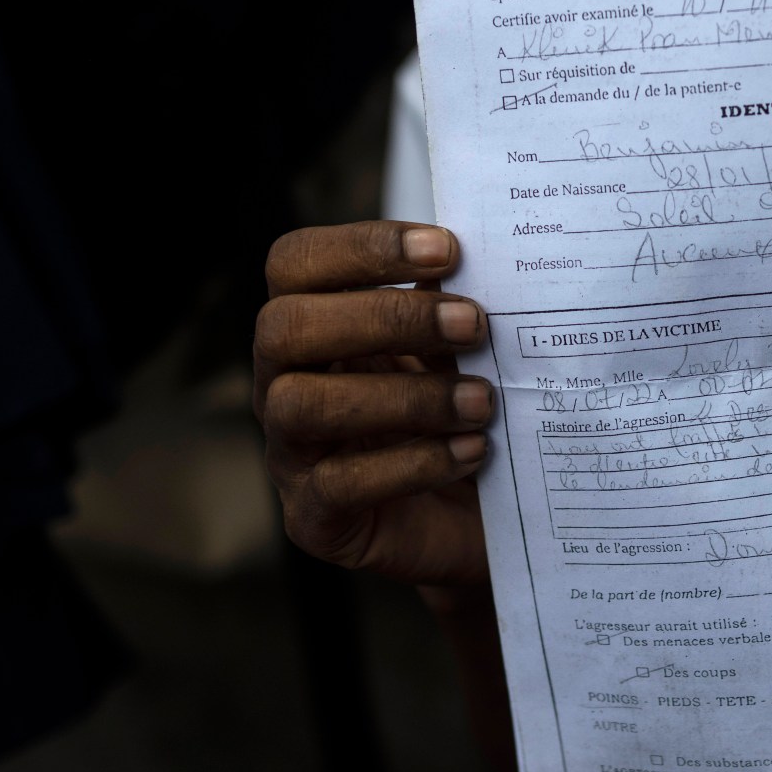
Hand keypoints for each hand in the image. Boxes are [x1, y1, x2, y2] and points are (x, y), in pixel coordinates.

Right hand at [253, 221, 493, 581]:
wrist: (478, 524)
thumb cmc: (461, 420)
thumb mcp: (459, 356)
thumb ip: (452, 308)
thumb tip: (487, 255)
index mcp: (314, 327)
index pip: (295, 264)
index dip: (362, 247)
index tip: (447, 250)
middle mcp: (284, 382)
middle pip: (285, 327)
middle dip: (384, 318)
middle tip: (473, 325)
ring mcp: (291, 454)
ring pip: (301, 405)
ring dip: (404, 396)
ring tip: (482, 401)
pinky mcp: (315, 519)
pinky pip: (339, 485)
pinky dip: (413, 464)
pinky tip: (471, 452)